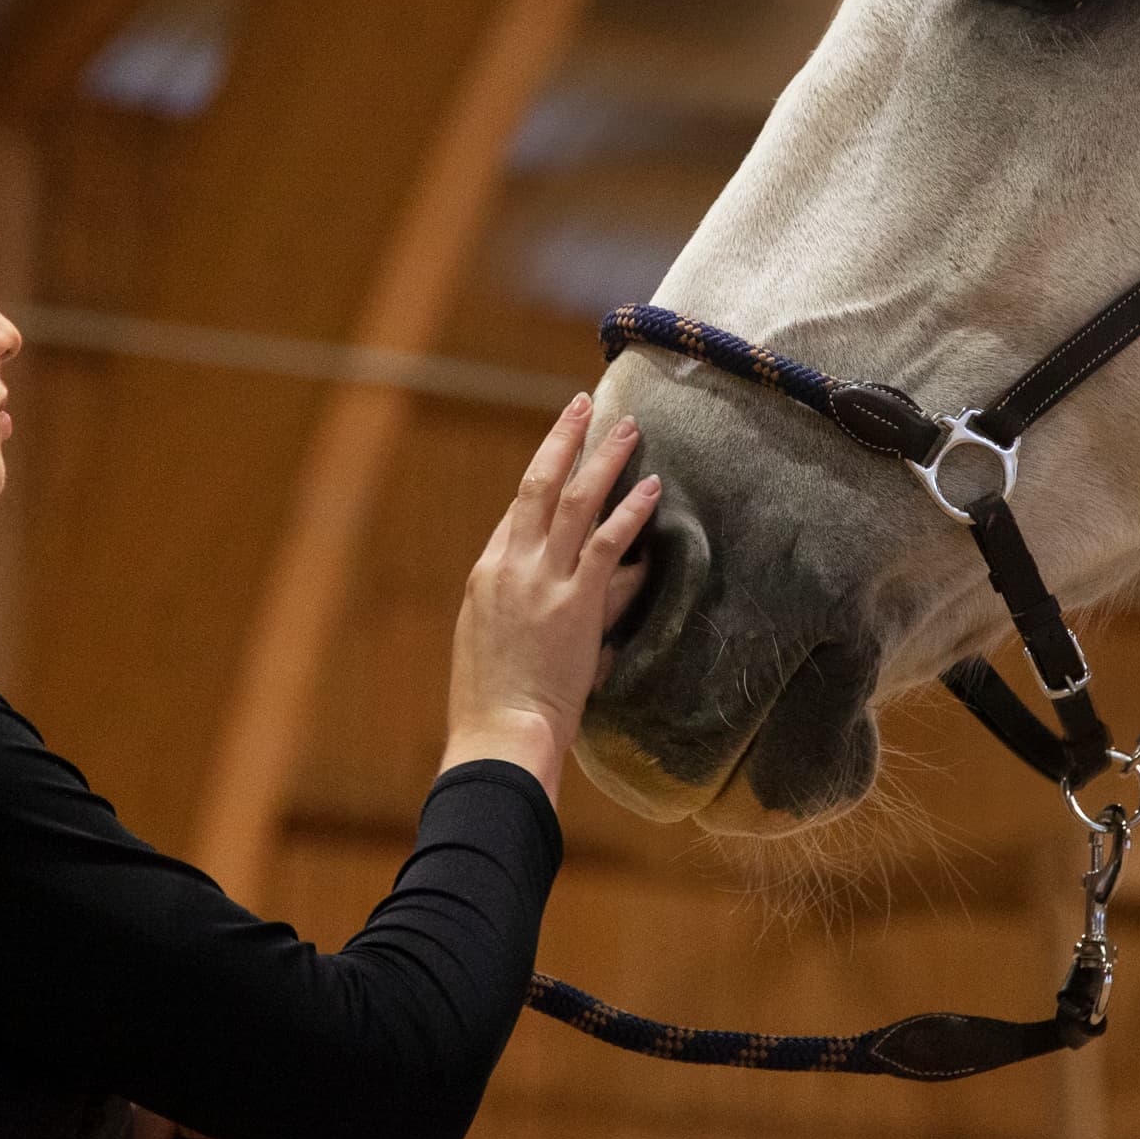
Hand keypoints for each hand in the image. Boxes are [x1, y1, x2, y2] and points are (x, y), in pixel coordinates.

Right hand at [447, 393, 658, 800]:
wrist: (500, 734)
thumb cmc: (494, 704)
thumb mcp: (492, 644)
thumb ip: (524, 611)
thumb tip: (564, 604)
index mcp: (486, 574)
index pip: (518, 511)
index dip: (543, 473)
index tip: (561, 445)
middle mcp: (510, 566)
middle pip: (538, 485)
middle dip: (563, 440)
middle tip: (583, 404)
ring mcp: (542, 581)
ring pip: (576, 502)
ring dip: (605, 459)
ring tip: (629, 428)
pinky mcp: (575, 603)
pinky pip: (609, 544)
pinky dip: (632, 513)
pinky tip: (653, 489)